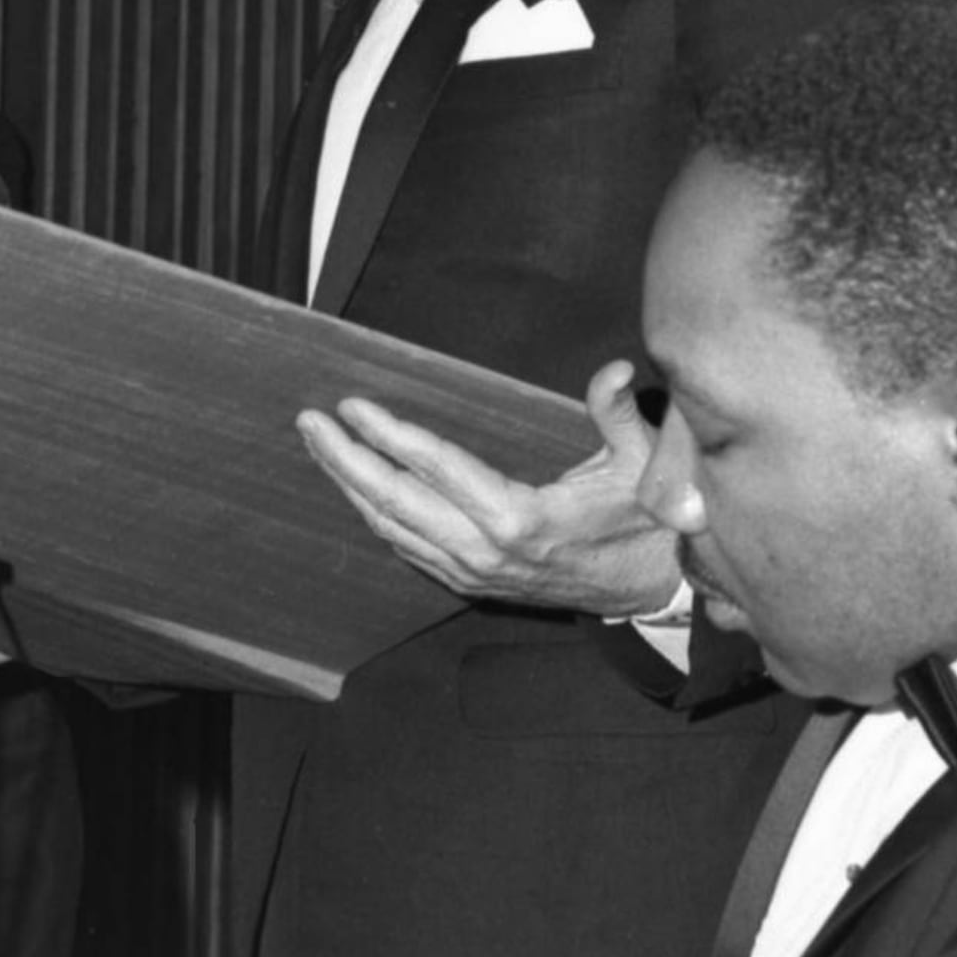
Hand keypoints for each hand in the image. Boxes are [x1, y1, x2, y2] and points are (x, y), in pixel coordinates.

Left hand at [295, 363, 682, 617]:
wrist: (648, 589)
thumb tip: (615, 367)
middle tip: (308, 422)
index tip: (352, 405)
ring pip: (392, 528)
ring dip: (350, 486)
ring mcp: (471, 573)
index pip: (435, 466)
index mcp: (518, 518)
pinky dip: (375, 516)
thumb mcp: (641, 463)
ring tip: (320, 445)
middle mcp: (483, 550)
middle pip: (394, 501)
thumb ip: (616, 413)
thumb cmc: (644, 520)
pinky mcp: (469, 583)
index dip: (389, 433)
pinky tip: (356, 489)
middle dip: (345, 459)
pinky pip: (407, 548)